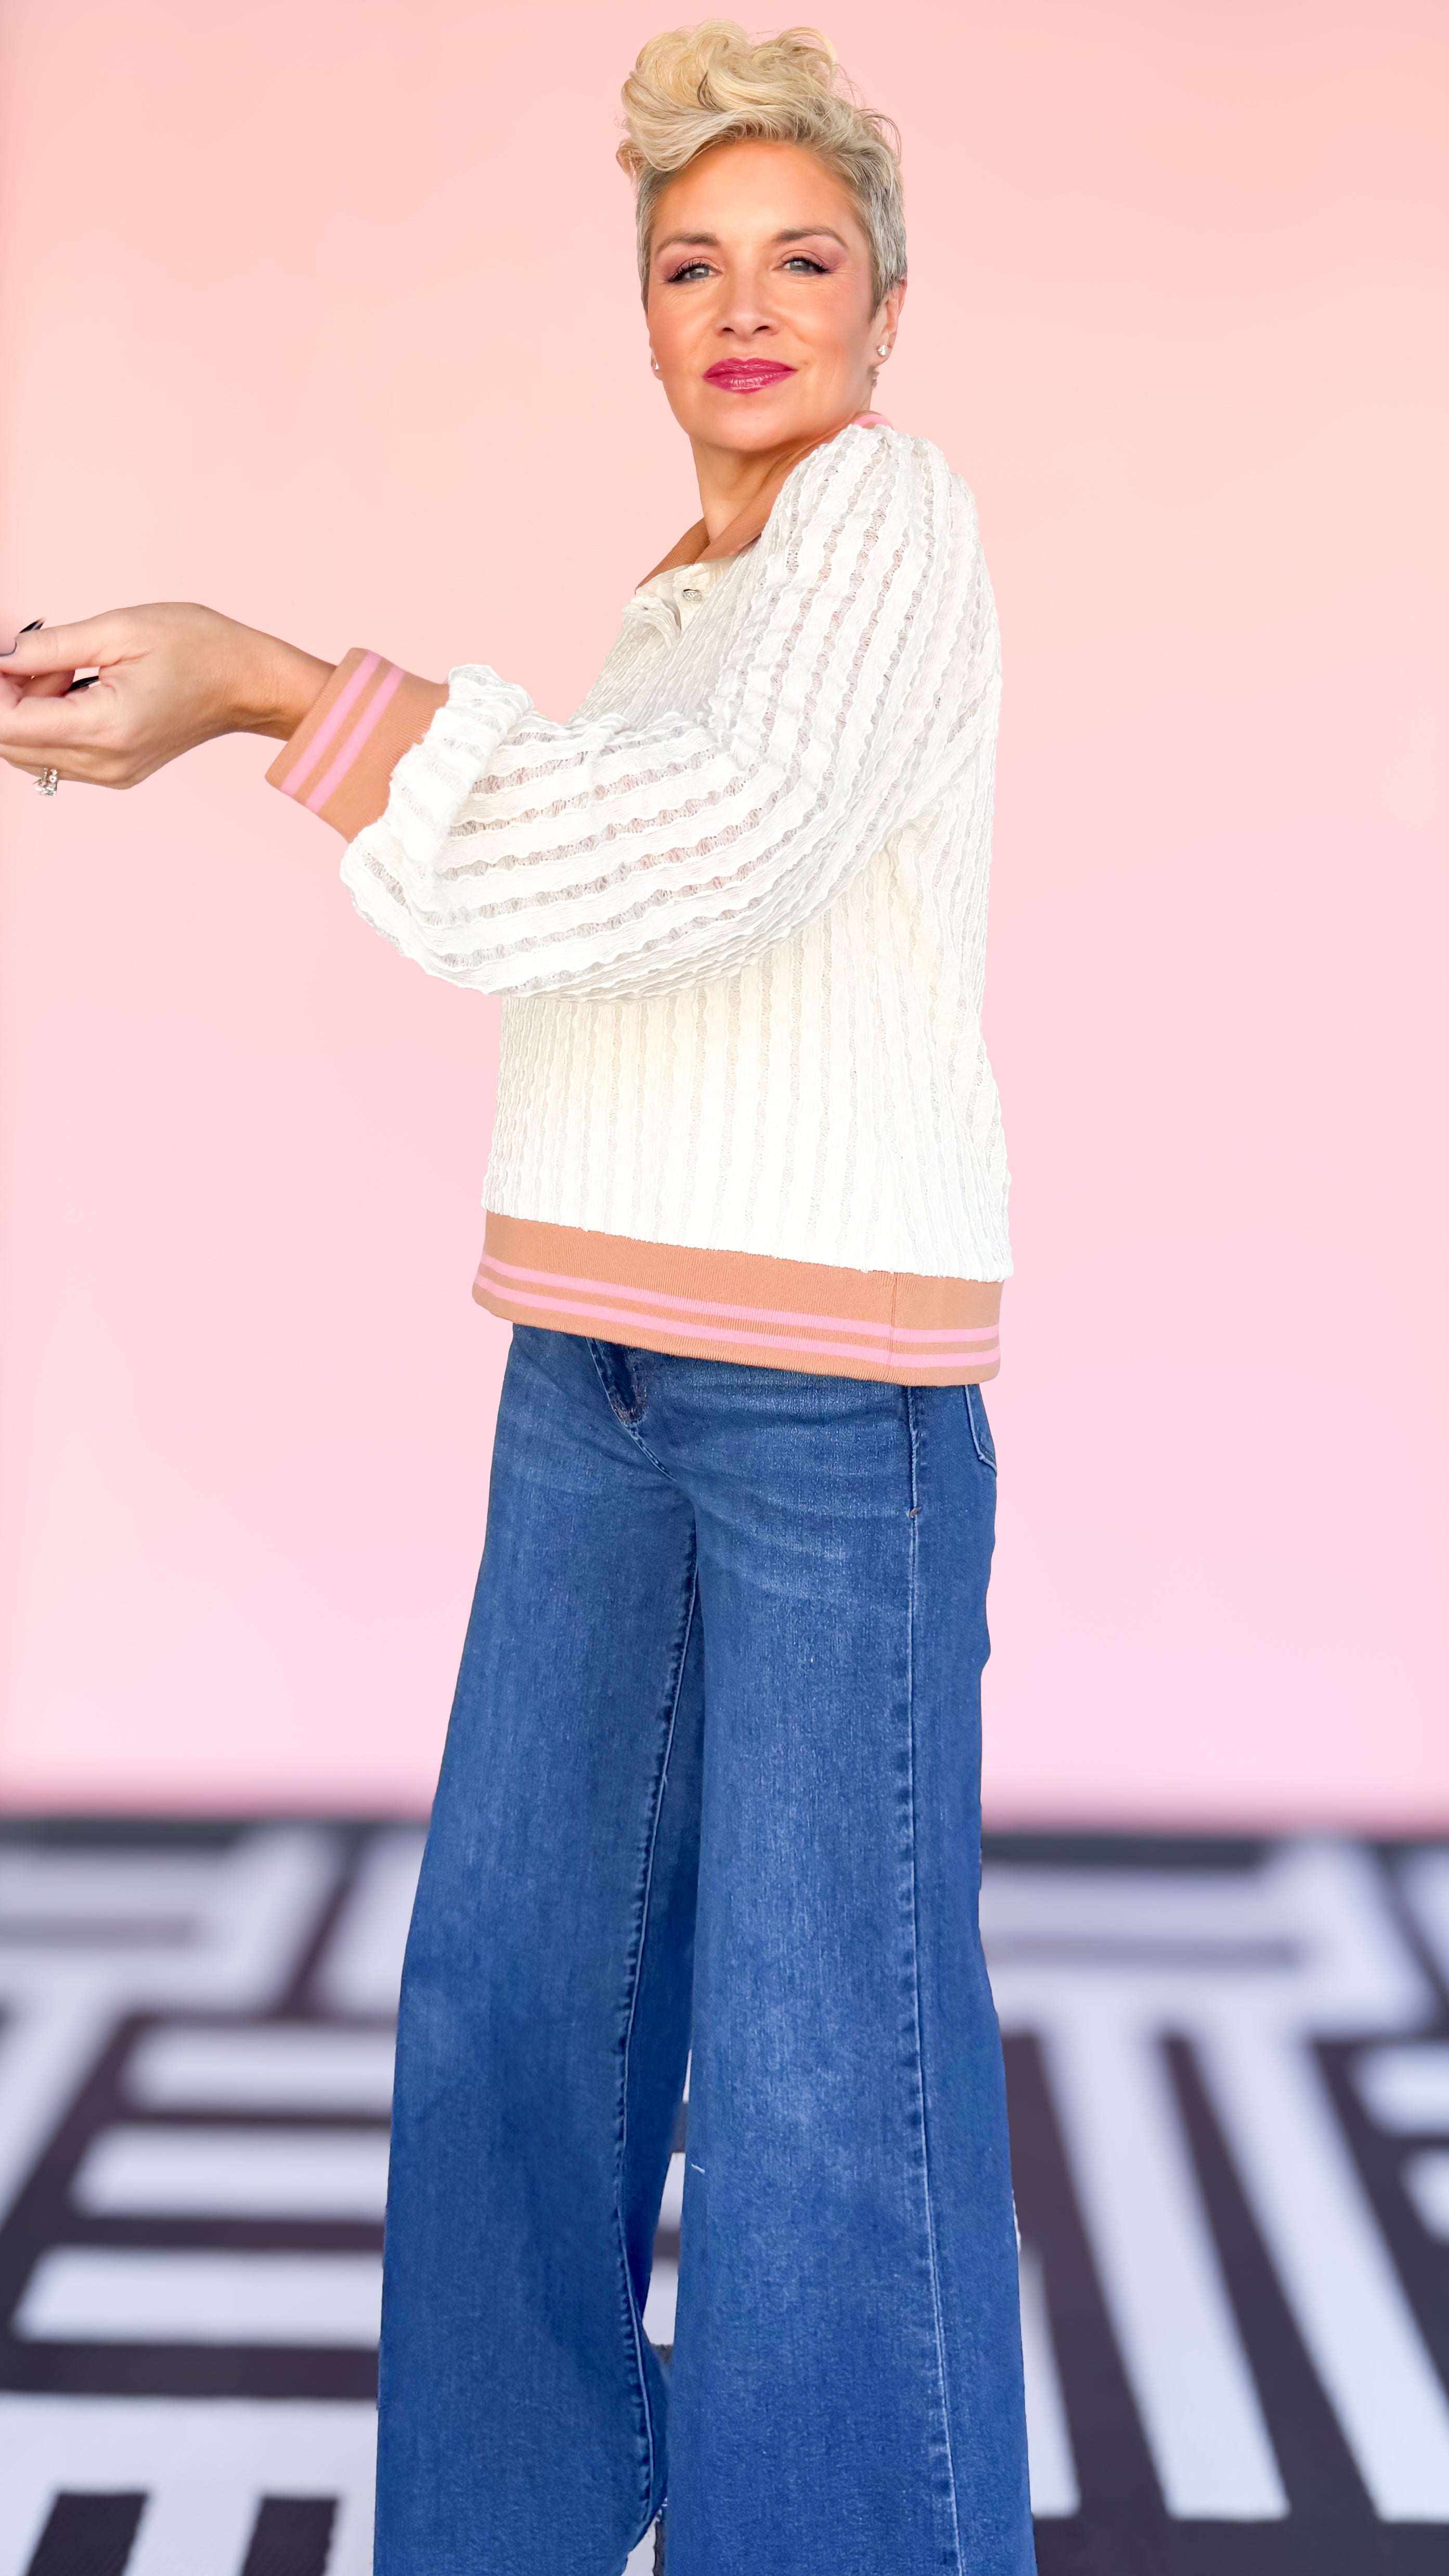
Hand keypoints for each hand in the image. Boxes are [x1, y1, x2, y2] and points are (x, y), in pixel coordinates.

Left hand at [0, 605, 333, 790]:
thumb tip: (1, 657)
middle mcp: (105, 763)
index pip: (8, 725)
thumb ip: (48, 647)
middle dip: (9, 697)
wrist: (248, 684)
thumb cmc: (198, 648)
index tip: (11, 653)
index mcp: (106, 727)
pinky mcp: (115, 773)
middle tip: (42, 656)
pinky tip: (78, 690)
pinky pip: (55, 757)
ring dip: (29, 710)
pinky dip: (49, 722)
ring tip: (67, 672)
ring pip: (28, 754)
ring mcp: (111, 774)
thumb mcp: (118, 630)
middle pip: (11, 744)